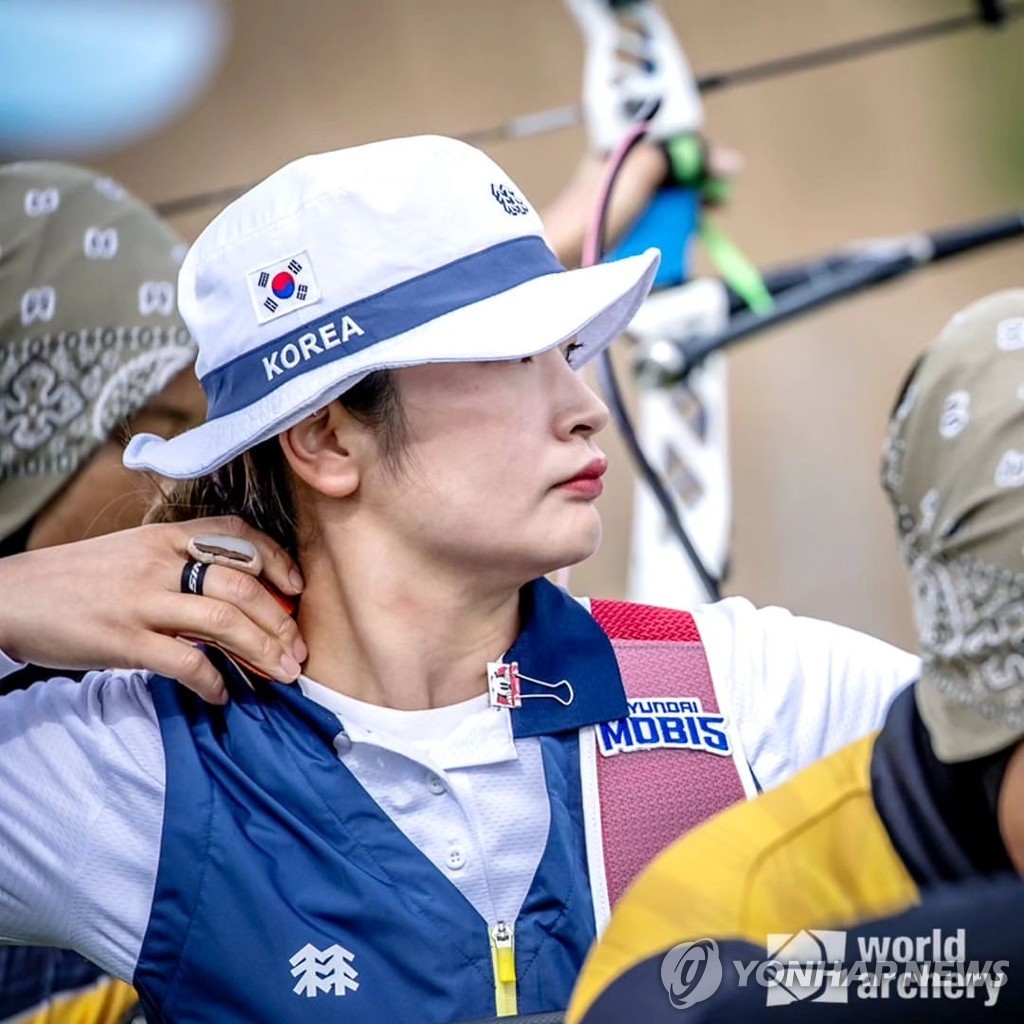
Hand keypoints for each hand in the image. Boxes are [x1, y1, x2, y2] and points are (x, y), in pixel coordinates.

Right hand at [0, 517, 306, 703]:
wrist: (10, 597)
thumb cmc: (77, 579)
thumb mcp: (132, 553)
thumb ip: (178, 563)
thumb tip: (234, 592)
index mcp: (163, 536)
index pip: (236, 534)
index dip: (275, 559)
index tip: (296, 588)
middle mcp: (158, 563)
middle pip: (241, 585)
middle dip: (278, 621)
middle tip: (298, 651)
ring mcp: (141, 601)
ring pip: (222, 621)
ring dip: (261, 651)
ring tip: (282, 674)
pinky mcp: (123, 640)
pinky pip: (184, 661)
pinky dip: (212, 682)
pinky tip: (222, 695)